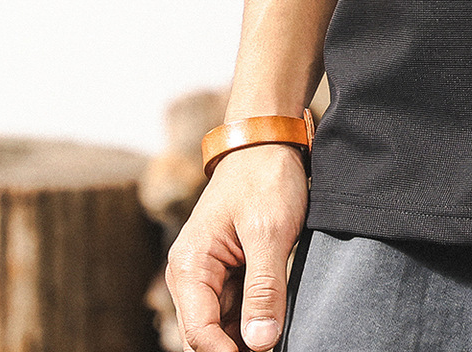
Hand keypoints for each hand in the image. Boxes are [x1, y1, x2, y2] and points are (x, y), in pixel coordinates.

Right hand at [167, 144, 309, 351]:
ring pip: (223, 326)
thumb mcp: (270, 232)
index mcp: (190, 266)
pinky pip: (236, 308)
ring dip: (247, 336)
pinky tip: (276, 321)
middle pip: (207, 335)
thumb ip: (264, 289)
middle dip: (237, 346)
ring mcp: (209, 274)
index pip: (199, 333)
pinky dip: (254, 318)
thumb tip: (260, 342)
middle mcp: (191, 275)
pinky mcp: (228, 270)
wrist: (269, 141)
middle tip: (276, 346)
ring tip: (280, 336)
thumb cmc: (265, 177)